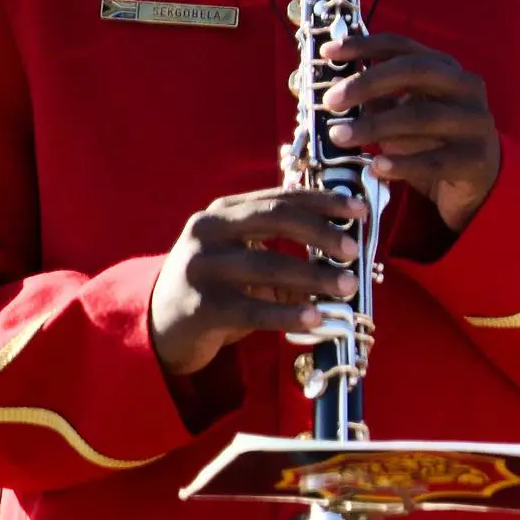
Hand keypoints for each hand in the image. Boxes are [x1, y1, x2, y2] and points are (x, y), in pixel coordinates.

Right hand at [147, 188, 360, 377]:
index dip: (323, 201)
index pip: (279, 197)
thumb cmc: (217, 285)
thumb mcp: (242, 254)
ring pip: (267, 265)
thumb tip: (346, 247)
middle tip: (353, 249)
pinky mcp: (201, 306)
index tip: (359, 210)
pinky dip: (289, 314)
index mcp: (224, 212)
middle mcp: (209, 231)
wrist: (160, 322)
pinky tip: (317, 317)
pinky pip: (253, 310)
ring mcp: (202, 267)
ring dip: (314, 276)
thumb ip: (282, 244)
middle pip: (274, 219)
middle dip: (320, 232)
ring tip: (348, 286)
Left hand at [316, 31, 500, 230]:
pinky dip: (402, 163)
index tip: (327, 52)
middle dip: (367, 82)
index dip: (363, 45)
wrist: (480, 181)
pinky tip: (376, 166)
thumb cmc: (434, 140)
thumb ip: (377, 97)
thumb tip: (329, 87)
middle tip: (330, 100)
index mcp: (445, 68)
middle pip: (414, 71)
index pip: (402, 45)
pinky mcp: (476, 159)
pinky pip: (435, 160)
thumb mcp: (405, 112)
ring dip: (375, 126)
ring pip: (421, 117)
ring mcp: (475, 123)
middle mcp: (465, 88)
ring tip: (339, 136)